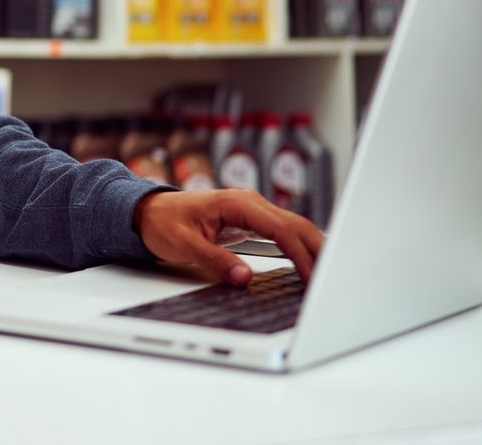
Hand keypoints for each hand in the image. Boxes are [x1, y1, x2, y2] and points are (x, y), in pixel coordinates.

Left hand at [133, 189, 323, 285]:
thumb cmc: (162, 222)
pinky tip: (311, 264)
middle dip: (319, 251)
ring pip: (294, 227)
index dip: (301, 255)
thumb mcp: (183, 244)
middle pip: (297, 225)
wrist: (146, 211)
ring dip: (313, 248)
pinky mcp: (252, 220)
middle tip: (335, 280)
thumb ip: (215, 260)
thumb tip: (244, 277)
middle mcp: (250, 202)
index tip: (312, 278)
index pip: (281, 229)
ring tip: (331, 275)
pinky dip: (300, 247)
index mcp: (237, 203)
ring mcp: (253, 210)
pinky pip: (284, 232)